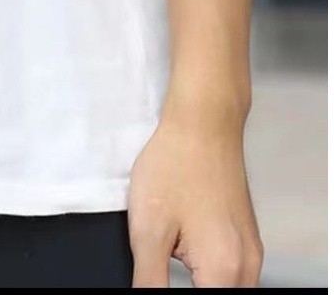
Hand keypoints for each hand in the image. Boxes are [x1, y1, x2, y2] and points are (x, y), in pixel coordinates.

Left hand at [129, 110, 261, 286]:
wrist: (203, 123)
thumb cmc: (175, 164)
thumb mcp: (148, 229)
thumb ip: (149, 279)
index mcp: (225, 271)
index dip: (171, 294)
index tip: (155, 274)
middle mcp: (247, 267)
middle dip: (184, 286)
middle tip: (159, 257)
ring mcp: (251, 252)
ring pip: (223, 286)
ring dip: (196, 280)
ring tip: (168, 246)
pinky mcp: (246, 238)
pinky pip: (228, 269)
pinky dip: (205, 266)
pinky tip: (182, 240)